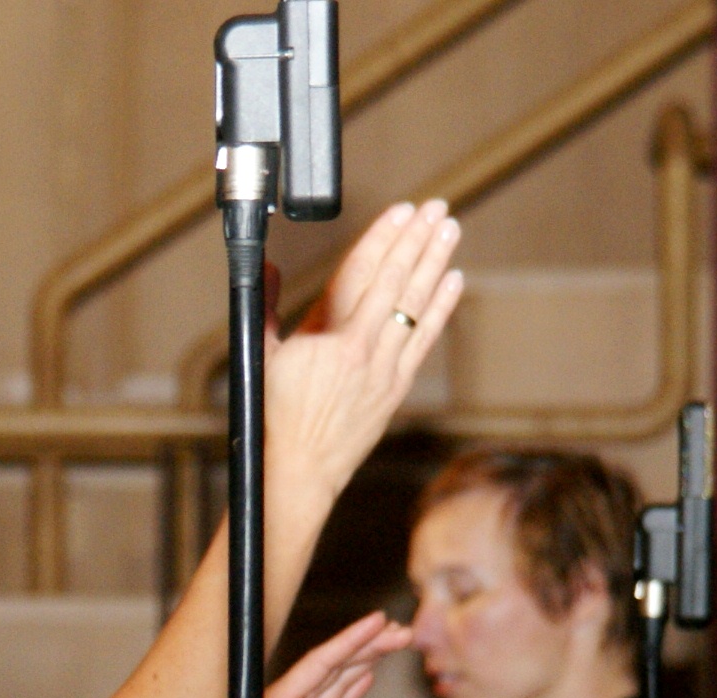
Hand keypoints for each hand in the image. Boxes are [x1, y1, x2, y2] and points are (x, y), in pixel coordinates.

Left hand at [188, 610, 413, 697]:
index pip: (319, 665)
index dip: (349, 642)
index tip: (376, 622)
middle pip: (335, 669)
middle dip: (368, 647)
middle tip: (402, 631)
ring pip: (337, 686)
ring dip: (365, 663)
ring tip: (393, 641)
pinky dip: (351, 695)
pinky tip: (367, 676)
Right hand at [265, 199, 464, 510]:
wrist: (301, 470)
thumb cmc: (276, 416)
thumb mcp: (263, 356)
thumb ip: (265, 306)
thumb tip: (267, 266)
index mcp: (329, 336)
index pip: (363, 273)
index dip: (384, 238)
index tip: (400, 211)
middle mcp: (363, 349)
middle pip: (397, 282)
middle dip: (417, 241)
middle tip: (435, 208)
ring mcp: (385, 370)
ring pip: (416, 306)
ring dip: (435, 265)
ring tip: (449, 231)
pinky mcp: (396, 388)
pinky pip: (425, 339)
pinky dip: (441, 308)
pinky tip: (453, 282)